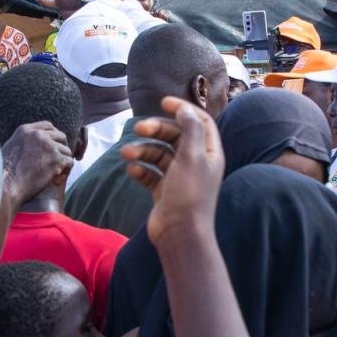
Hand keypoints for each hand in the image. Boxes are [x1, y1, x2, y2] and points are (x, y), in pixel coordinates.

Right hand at [1, 120, 72, 203]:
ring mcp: (48, 146)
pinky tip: (55, 181)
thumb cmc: (4, 174)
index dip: (54, 136)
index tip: (54, 147)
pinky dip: (65, 173)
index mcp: (25, 130)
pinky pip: (69, 162)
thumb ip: (23, 142)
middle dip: (62, 149)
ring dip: (63, 164)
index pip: (47, 126)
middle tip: (58, 162)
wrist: (6, 186)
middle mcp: (38, 135)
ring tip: (54, 176)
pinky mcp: (56, 159)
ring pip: (66, 151)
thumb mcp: (10, 149)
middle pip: (61, 136)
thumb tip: (32, 146)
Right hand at [120, 96, 224, 245]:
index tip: (163, 102)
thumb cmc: (189, 194)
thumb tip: (184, 108)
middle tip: (139, 128)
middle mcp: (195, 162)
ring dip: (143, 150)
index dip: (183, 109)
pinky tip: (132, 170)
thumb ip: (190, 128)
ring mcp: (179, 177)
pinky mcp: (163, 191)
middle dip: (157, 129)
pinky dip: (141, 168)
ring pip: (159, 154)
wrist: (180, 234)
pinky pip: (150, 172)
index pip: (199, 121)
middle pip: (175, 135)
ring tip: (127, 153)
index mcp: (209, 152)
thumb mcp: (192, 156)